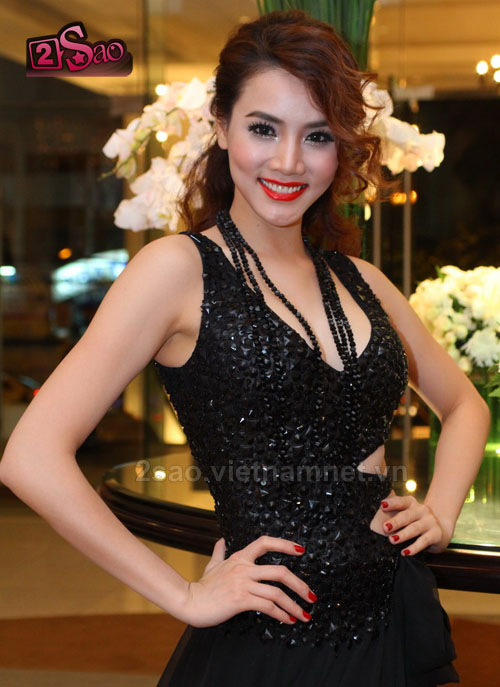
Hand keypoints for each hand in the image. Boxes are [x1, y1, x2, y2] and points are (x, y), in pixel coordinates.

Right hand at [183, 535, 317, 627]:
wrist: (190, 601)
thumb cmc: (202, 586)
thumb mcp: (212, 565)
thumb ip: (219, 552)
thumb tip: (221, 539)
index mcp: (240, 557)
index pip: (265, 542)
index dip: (285, 544)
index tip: (301, 550)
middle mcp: (244, 568)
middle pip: (280, 571)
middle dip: (300, 585)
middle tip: (311, 596)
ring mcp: (243, 584)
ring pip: (276, 593)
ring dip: (294, 605)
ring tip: (304, 615)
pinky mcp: (240, 600)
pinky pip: (267, 607)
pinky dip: (281, 614)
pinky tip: (288, 620)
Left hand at [380, 495, 453, 555]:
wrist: (439, 530)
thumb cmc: (414, 522)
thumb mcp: (406, 515)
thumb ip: (394, 514)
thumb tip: (374, 519)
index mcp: (411, 503)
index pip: (401, 501)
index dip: (392, 503)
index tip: (382, 505)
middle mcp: (421, 510)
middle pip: (407, 515)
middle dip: (396, 521)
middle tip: (385, 527)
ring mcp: (430, 521)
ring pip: (415, 528)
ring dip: (403, 535)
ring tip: (392, 540)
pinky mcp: (436, 534)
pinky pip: (424, 541)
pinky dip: (414, 547)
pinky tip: (405, 552)